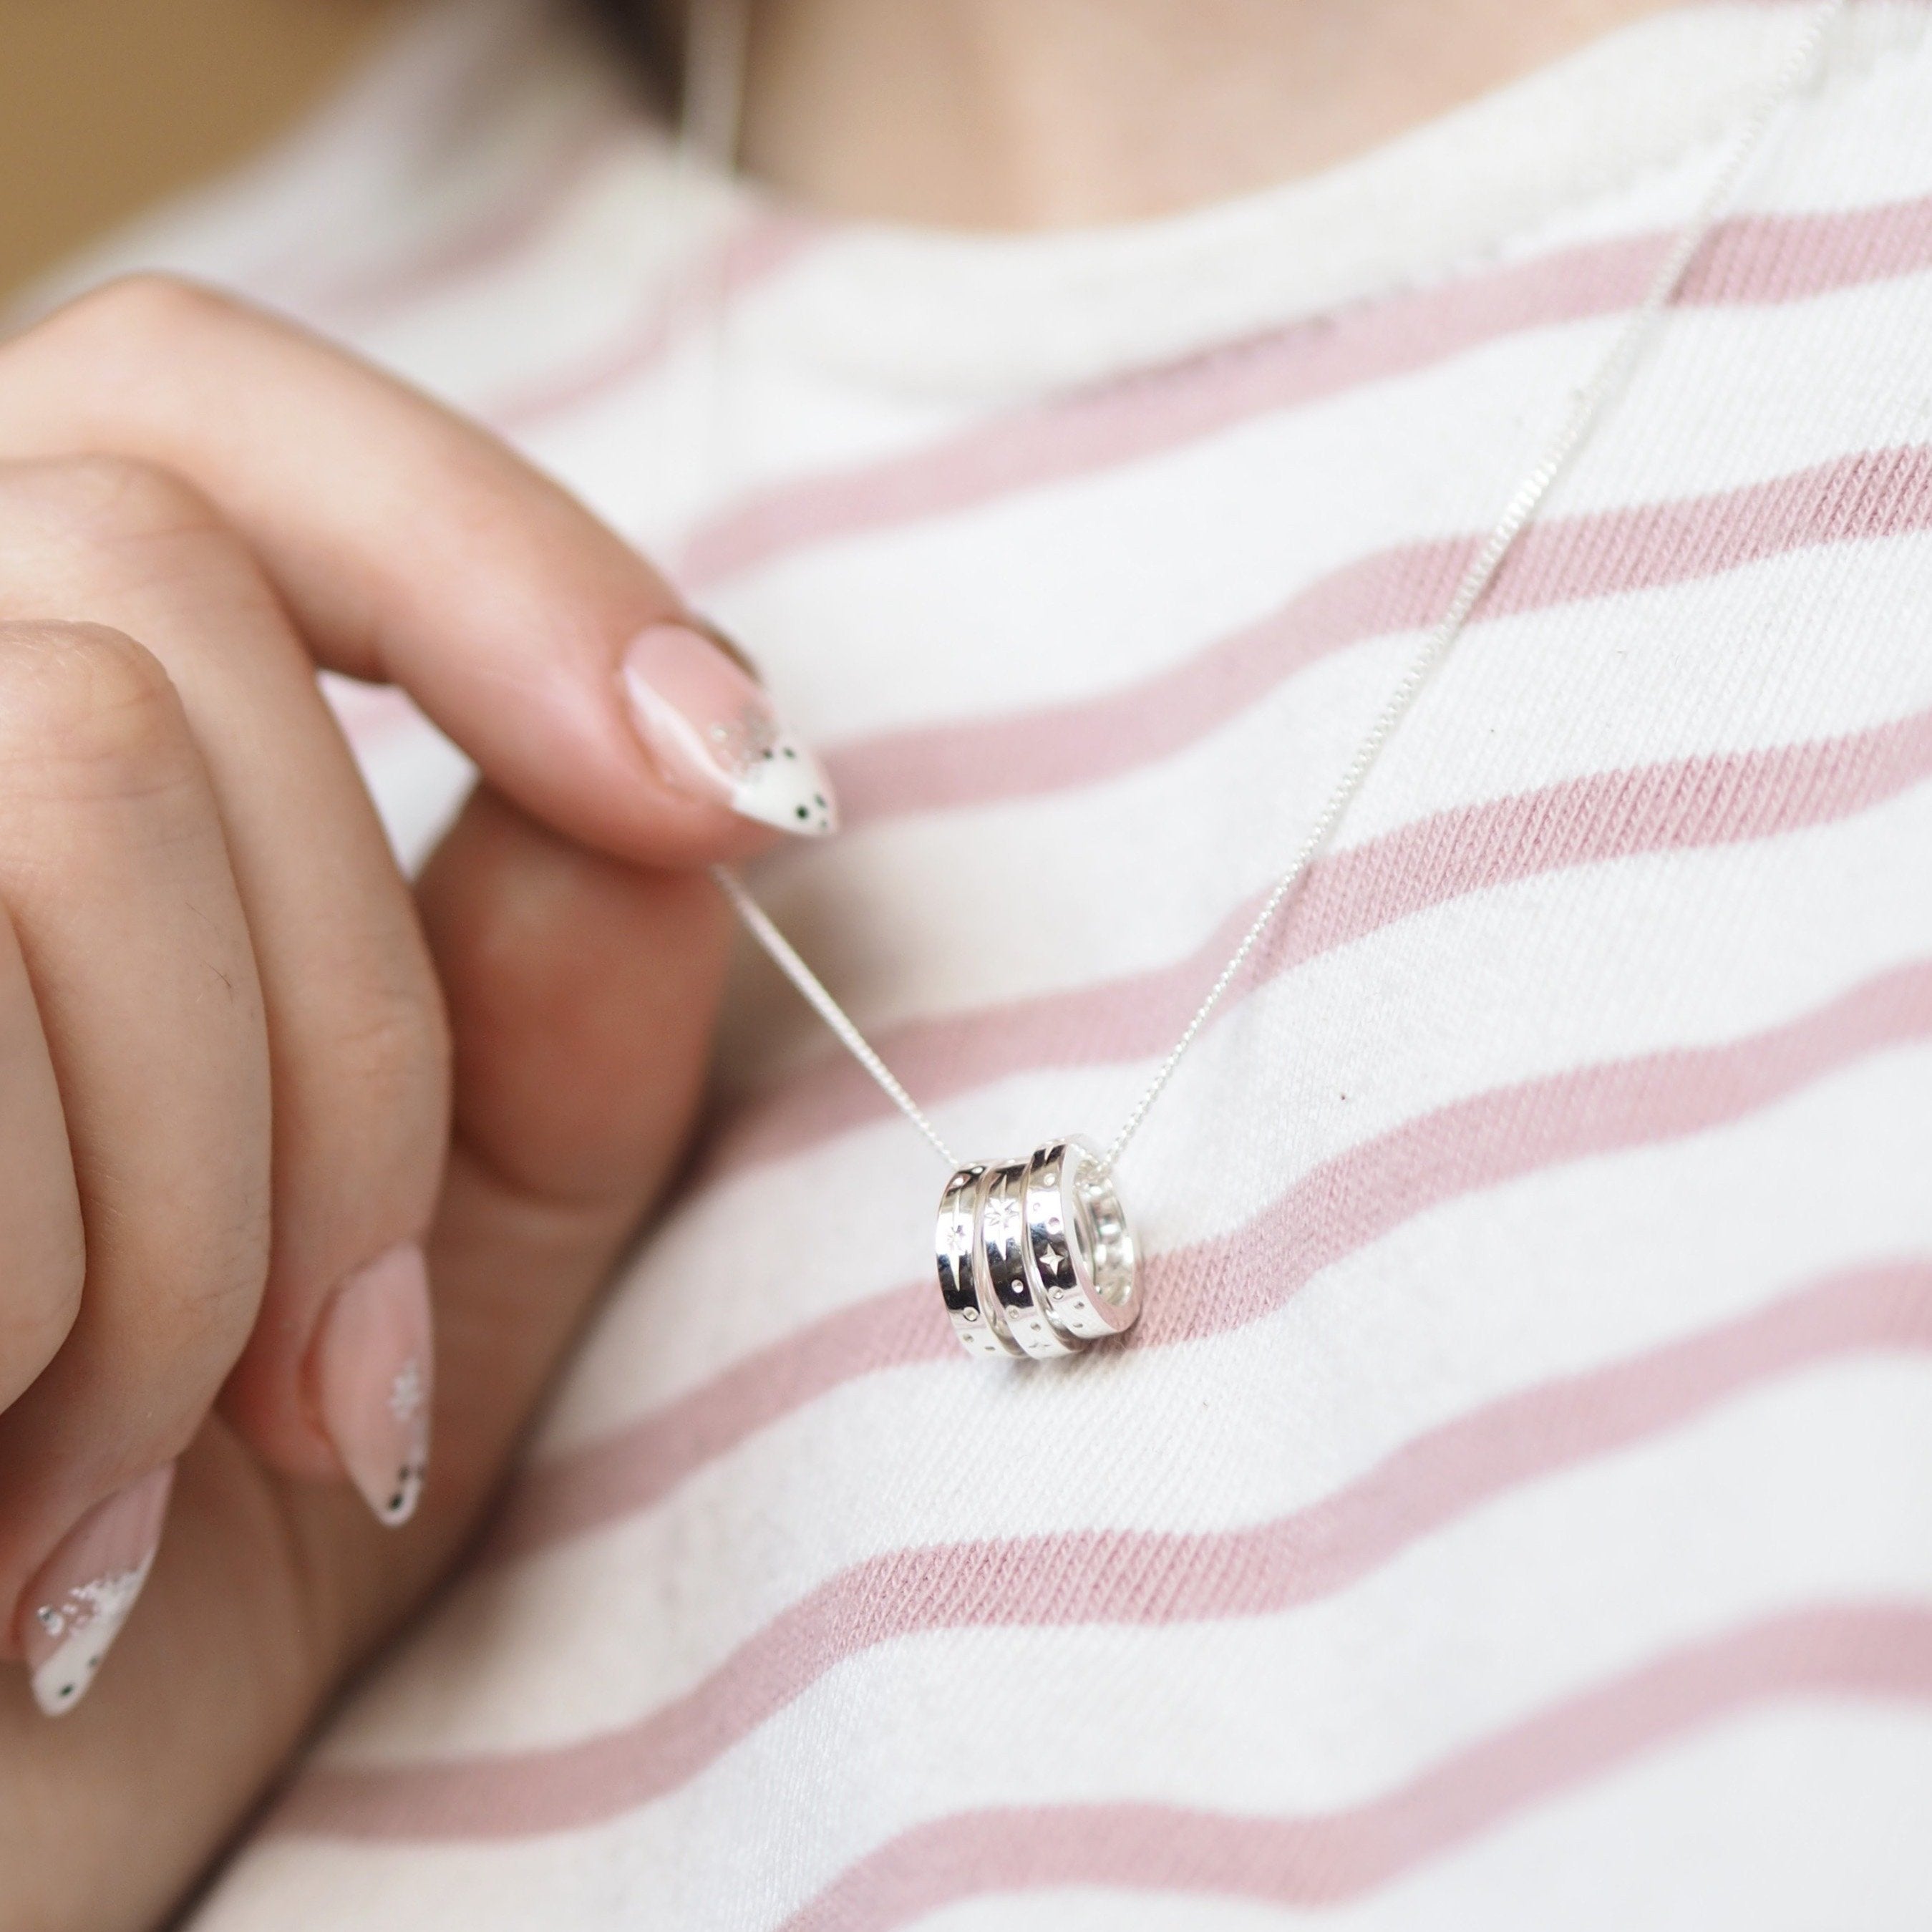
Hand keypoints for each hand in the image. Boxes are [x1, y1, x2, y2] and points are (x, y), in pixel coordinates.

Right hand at [0, 277, 833, 1931]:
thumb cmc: (84, 1643)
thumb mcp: (390, 1310)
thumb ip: (530, 1028)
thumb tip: (668, 793)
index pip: (182, 408)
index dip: (481, 546)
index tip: (719, 769)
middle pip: (151, 601)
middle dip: (349, 1024)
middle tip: (331, 1361)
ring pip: (73, 773)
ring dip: (221, 1183)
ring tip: (157, 1450)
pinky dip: (67, 1276)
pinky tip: (8, 1510)